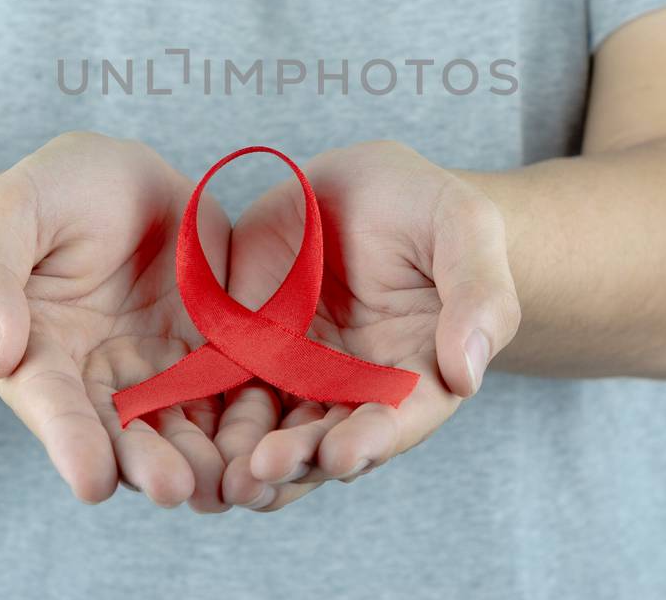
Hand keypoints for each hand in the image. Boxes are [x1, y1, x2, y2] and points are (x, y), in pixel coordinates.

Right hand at [0, 131, 232, 510]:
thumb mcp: (8, 213)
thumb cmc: (48, 196)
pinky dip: (255, 421)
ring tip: (228, 485)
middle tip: (175, 489)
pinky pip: (238, 391)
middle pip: (124, 432)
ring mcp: (163, 370)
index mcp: (41, 356)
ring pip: (186, 426)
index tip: (91, 482)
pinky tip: (277, 442)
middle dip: (149, 464)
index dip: (70, 442)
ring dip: (206, 460)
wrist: (116, 182)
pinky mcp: (216, 351)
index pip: (52, 404)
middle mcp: (102, 380)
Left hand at [214, 140, 520, 510]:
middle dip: (299, 462)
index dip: (373, 440)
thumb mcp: (462, 226)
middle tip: (262, 474)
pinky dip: (211, 427)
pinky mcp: (250, 355)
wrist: (355, 185)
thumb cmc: (422, 207)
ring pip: (276, 434)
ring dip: (250, 462)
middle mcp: (358, 391)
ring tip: (223, 479)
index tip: (343, 455)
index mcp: (420, 373)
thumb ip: (478, 295)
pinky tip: (186, 443)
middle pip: (330, 440)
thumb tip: (469, 375)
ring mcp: (301, 377)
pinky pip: (227, 397)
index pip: (401, 419)